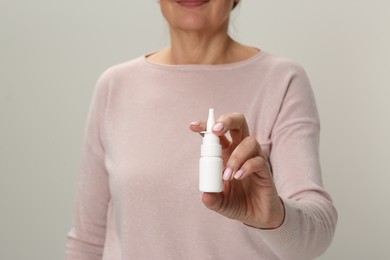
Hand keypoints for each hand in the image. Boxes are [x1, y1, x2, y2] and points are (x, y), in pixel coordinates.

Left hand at [190, 113, 284, 228]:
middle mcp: (239, 150)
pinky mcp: (264, 168)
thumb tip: (205, 195)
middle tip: (216, 131)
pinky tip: (238, 177)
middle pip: (238, 123)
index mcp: (225, 153)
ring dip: (236, 156)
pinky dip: (246, 167)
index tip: (193, 126)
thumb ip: (211, 199)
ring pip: (249, 141)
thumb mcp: (219, 203)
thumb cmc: (236, 203)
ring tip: (227, 176)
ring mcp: (253, 157)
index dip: (205, 126)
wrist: (256, 217)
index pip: (216, 133)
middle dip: (227, 121)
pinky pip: (258, 160)